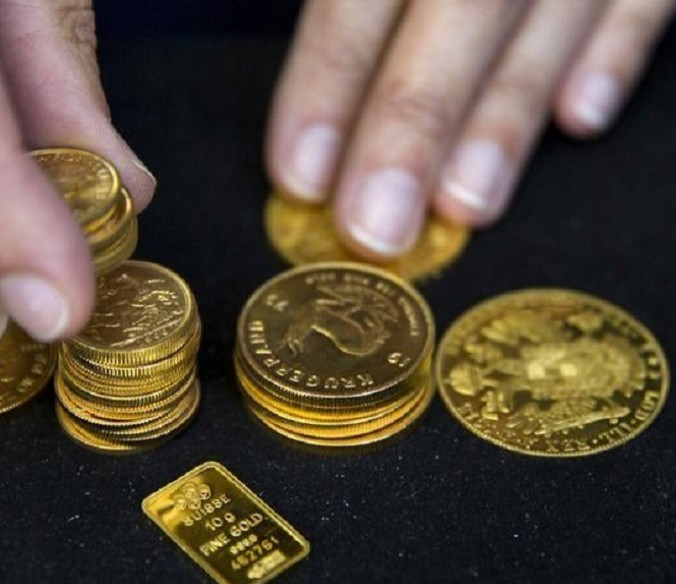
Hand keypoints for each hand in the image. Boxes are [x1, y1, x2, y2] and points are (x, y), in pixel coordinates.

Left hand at [266, 0, 673, 257]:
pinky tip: (582, 119)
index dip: (328, 82)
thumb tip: (307, 129)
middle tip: (376, 229)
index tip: (300, 173)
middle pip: (458, 10)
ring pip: (553, 13)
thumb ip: (351, 7)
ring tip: (464, 205)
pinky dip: (617, 51)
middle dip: (413, 123)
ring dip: (505, 115)